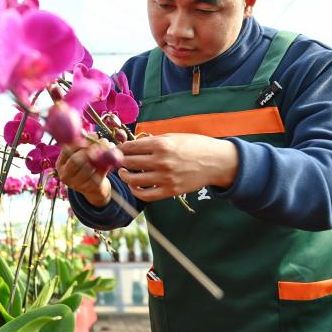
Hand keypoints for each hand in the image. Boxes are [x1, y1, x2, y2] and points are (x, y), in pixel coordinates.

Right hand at [55, 138, 115, 205]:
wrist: (94, 188)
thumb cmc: (86, 167)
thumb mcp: (80, 156)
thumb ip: (83, 145)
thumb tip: (93, 135)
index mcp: (61, 164)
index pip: (67, 150)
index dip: (81, 141)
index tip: (95, 134)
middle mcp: (65, 175)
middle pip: (76, 160)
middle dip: (91, 148)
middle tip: (104, 141)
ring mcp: (76, 184)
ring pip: (89, 167)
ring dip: (102, 154)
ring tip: (110, 147)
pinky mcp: (89, 188)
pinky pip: (99, 174)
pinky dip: (107, 164)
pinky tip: (112, 157)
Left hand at [117, 133, 237, 201]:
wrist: (217, 162)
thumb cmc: (195, 146)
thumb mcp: (173, 136)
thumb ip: (152, 141)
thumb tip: (133, 145)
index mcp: (161, 144)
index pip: (130, 147)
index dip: (119, 149)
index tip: (114, 150)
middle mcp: (161, 161)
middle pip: (128, 162)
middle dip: (118, 161)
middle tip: (115, 161)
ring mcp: (165, 178)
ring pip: (133, 180)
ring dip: (124, 176)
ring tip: (123, 172)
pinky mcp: (170, 191)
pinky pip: (146, 195)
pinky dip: (136, 191)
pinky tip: (134, 186)